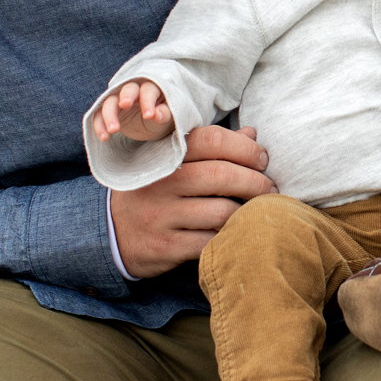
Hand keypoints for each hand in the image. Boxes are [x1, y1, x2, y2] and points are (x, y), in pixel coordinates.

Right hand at [95, 79, 173, 142]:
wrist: (151, 125)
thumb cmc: (162, 117)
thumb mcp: (167, 118)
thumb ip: (164, 114)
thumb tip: (157, 114)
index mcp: (151, 88)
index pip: (148, 90)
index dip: (148, 101)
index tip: (149, 115)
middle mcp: (134, 91)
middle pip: (127, 89)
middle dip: (125, 97)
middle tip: (124, 106)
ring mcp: (119, 100)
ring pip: (110, 101)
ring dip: (109, 114)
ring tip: (113, 131)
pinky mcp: (109, 110)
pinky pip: (99, 114)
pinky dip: (99, 124)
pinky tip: (103, 137)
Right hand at [107, 124, 274, 278]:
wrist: (110, 232)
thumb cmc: (153, 191)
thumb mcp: (171, 163)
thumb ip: (210, 148)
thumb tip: (252, 134)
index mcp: (163, 156)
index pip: (211, 140)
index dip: (245, 148)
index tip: (263, 159)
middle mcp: (159, 183)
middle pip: (222, 175)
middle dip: (256, 182)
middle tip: (270, 188)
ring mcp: (160, 216)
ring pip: (222, 211)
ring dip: (248, 212)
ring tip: (257, 211)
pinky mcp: (165, 246)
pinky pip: (211, 241)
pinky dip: (230, 236)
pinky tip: (235, 232)